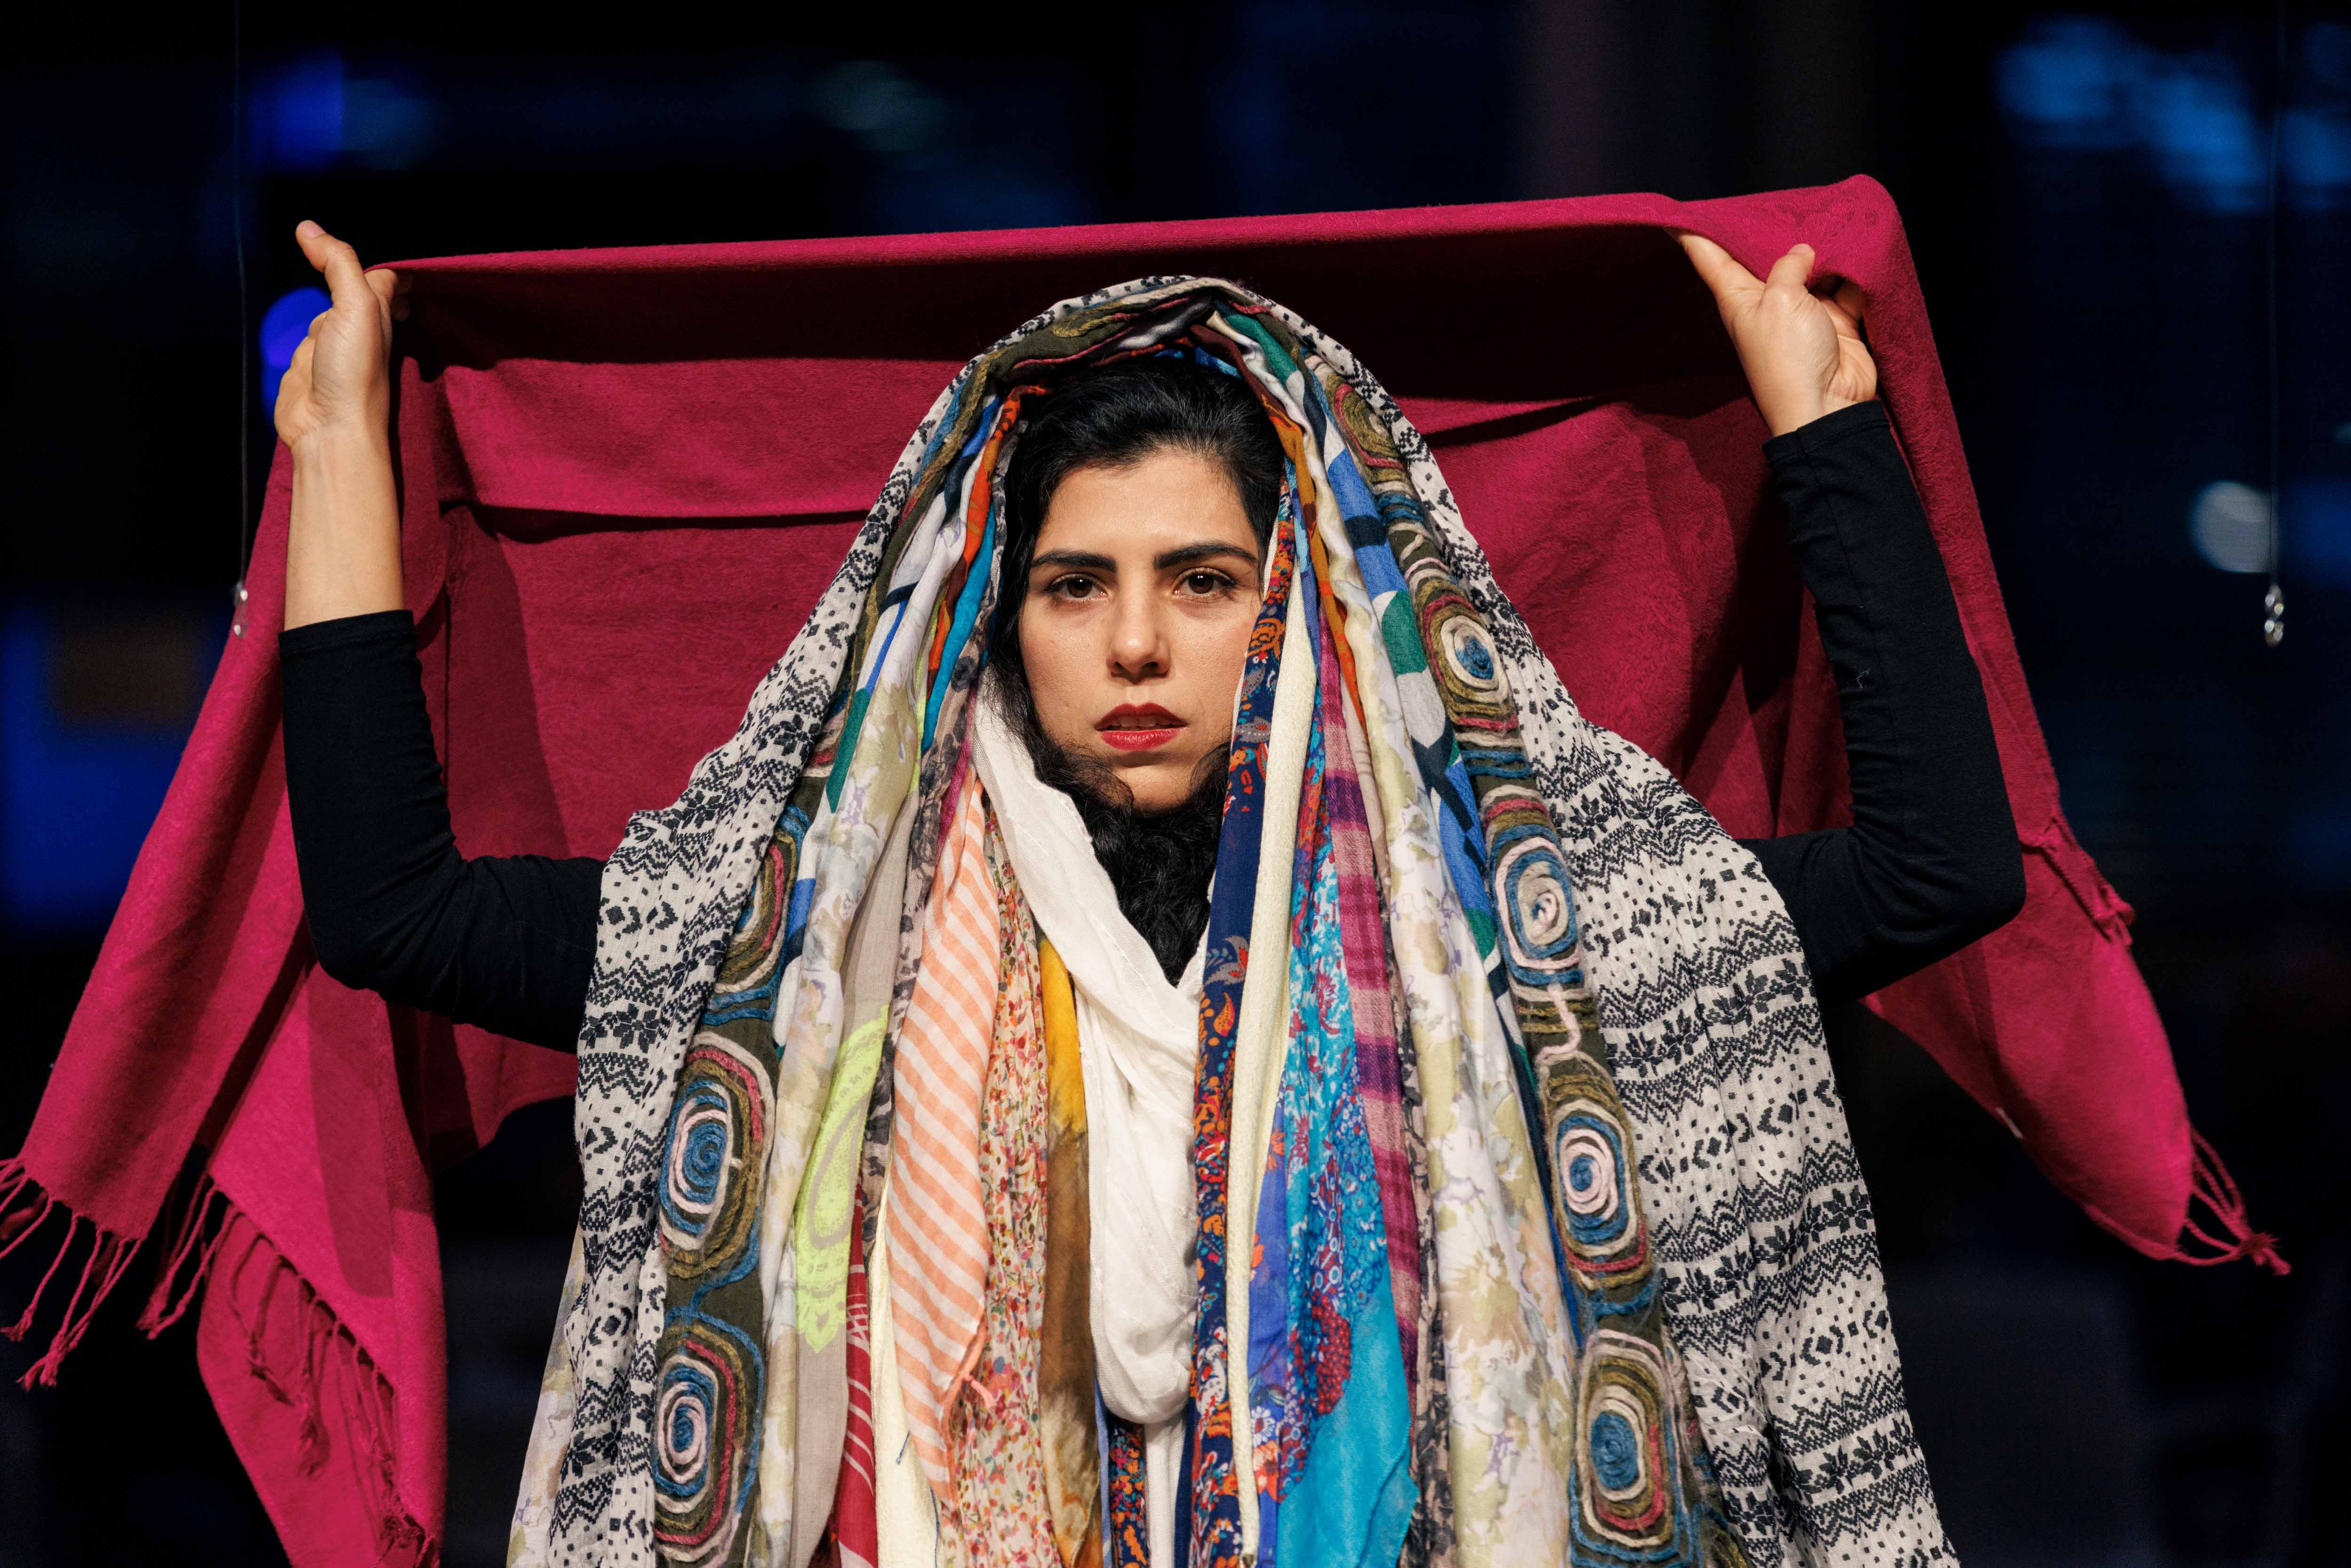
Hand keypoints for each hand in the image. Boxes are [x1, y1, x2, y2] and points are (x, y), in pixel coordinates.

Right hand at [272, 221, 409, 452]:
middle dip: (362, 276)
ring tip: (328, 270)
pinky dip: (308, 324)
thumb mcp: (356, 306)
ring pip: (333, 312)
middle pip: (361, 292)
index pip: (388, 280)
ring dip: (333, 297)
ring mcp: (332, 345)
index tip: (395, 252)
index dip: (390, 267)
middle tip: (362, 260)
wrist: (328, 427)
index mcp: (379, 313)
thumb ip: (338, 264)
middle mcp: (358, 328)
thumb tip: (309, 228)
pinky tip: (311, 320)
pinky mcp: (308, 363)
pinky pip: (308, 336)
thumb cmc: (354, 372)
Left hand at [1674, 233, 1875, 437]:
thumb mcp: (1780, 299)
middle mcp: (1767, 300)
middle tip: (1782, 197)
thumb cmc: (1789, 357)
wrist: (1827, 407)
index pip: (1707, 257)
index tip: (1674, 214)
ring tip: (1833, 215)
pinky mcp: (1835, 320)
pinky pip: (1845, 286)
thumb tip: (1803, 250)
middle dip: (1772, 228)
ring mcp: (1802, 311)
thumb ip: (1789, 266)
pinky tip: (1861, 247)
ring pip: (1811, 266)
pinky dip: (1854, 271)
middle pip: (1763, 256)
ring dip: (1823, 246)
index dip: (1692, 233)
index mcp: (1738, 297)